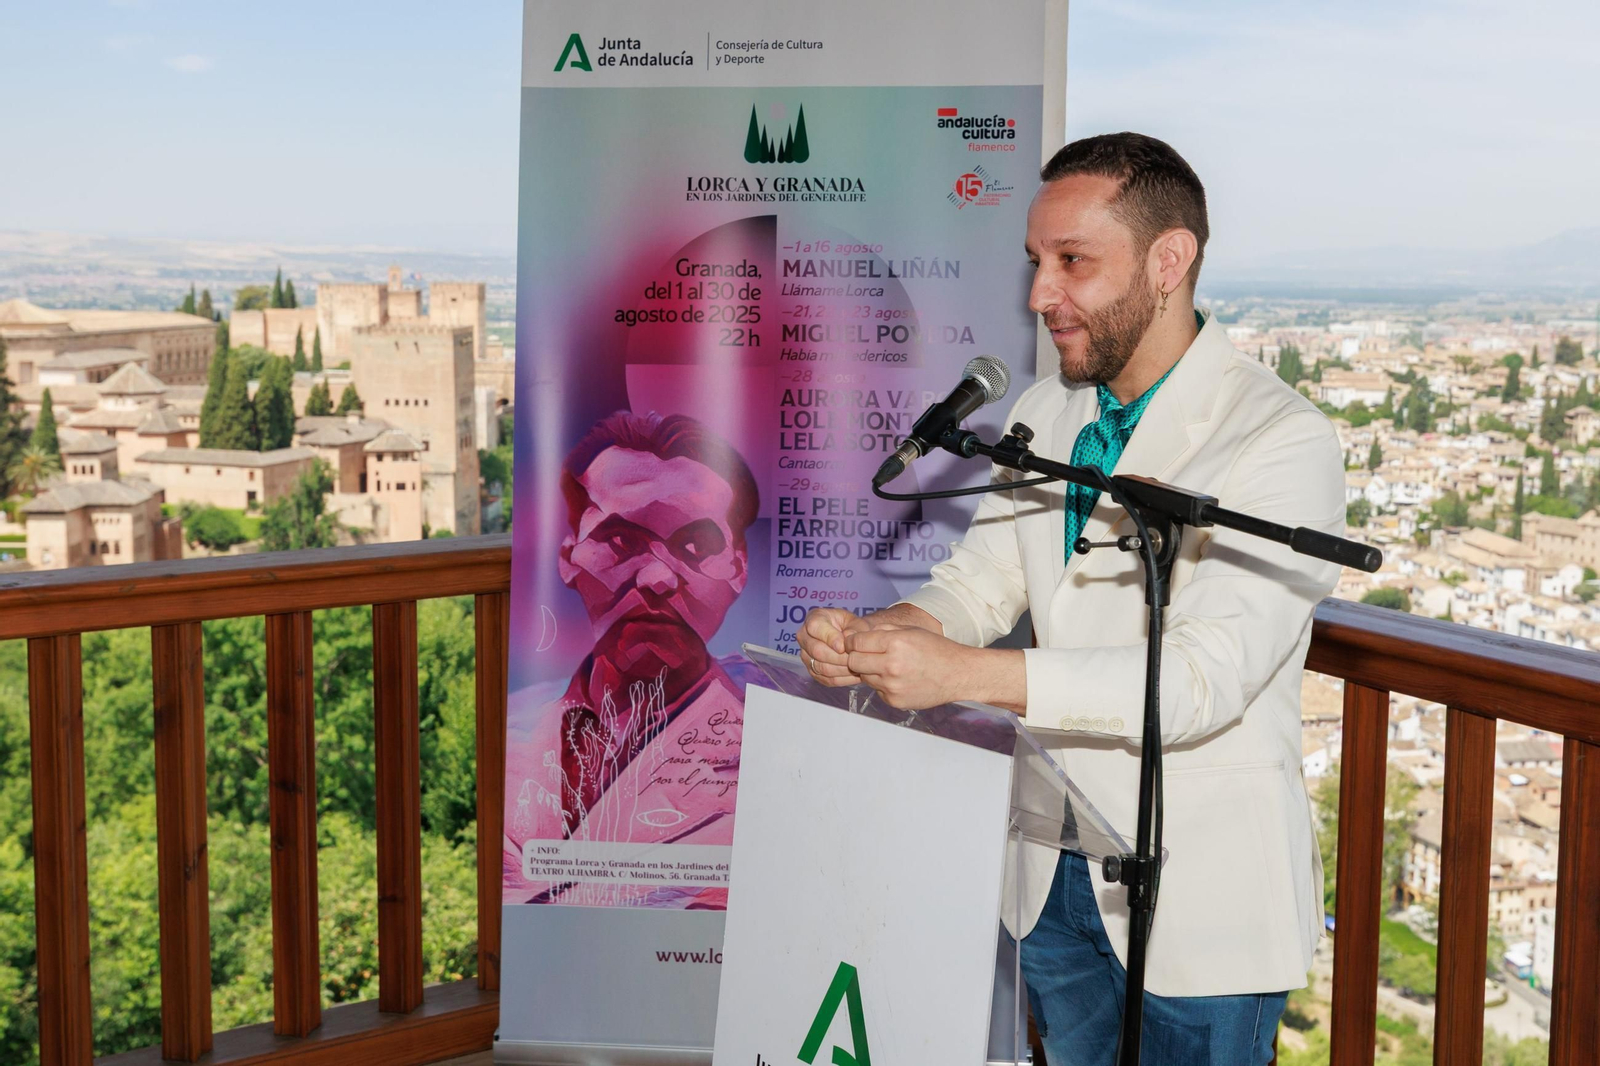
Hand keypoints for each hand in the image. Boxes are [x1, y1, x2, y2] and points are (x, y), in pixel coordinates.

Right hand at [798, 607, 868, 686]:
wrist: (851, 639)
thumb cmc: (852, 627)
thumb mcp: (857, 623)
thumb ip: (854, 629)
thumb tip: (847, 639)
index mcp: (814, 618)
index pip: (815, 627)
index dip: (830, 638)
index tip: (843, 646)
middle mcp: (804, 637)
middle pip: (817, 650)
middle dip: (838, 657)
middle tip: (855, 659)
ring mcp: (806, 655)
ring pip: (821, 667)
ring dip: (841, 669)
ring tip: (857, 667)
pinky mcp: (812, 671)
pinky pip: (826, 679)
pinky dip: (842, 679)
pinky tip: (855, 674)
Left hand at [844, 625, 972, 708]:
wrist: (958, 674)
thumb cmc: (936, 650)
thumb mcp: (910, 631)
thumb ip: (882, 631)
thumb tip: (856, 634)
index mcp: (895, 643)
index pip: (856, 642)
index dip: (852, 642)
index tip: (855, 643)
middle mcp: (891, 665)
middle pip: (853, 662)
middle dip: (856, 657)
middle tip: (867, 655)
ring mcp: (892, 686)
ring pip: (864, 677)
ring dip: (870, 672)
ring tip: (889, 667)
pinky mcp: (894, 701)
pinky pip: (877, 691)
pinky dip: (882, 685)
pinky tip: (899, 680)